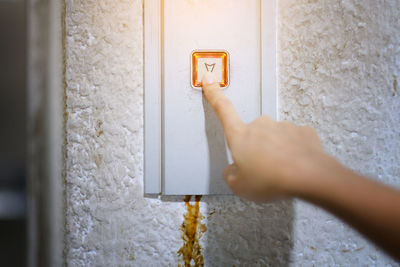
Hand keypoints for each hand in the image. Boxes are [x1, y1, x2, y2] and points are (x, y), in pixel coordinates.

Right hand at [202, 73, 327, 201]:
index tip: (209, 81)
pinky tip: (294, 167)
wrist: (308, 176)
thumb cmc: (272, 179)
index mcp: (240, 135)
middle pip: (252, 135)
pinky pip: (292, 142)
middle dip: (255, 150)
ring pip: (273, 139)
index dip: (214, 94)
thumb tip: (234, 171)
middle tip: (261, 171)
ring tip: (280, 173)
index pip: (223, 109)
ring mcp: (282, 126)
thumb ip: (231, 174)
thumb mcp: (239, 186)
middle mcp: (261, 125)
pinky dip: (292, 153)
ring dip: (274, 153)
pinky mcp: (301, 132)